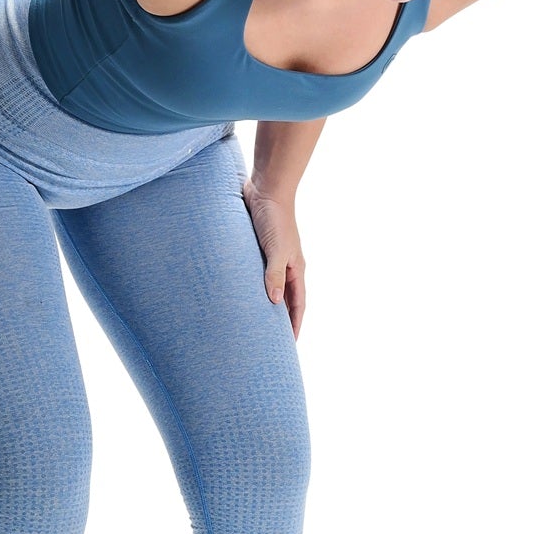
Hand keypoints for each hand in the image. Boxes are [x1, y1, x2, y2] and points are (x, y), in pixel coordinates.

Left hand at [241, 178, 305, 338]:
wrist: (266, 188)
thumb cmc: (274, 218)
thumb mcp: (276, 249)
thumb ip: (274, 274)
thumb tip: (274, 302)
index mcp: (295, 269)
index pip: (297, 304)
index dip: (294, 324)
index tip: (289, 344)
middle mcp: (285, 266)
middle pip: (284, 299)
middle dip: (279, 319)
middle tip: (270, 340)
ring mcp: (271, 257)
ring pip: (268, 287)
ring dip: (263, 303)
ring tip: (252, 322)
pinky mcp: (256, 248)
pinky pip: (254, 274)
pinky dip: (250, 286)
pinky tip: (237, 294)